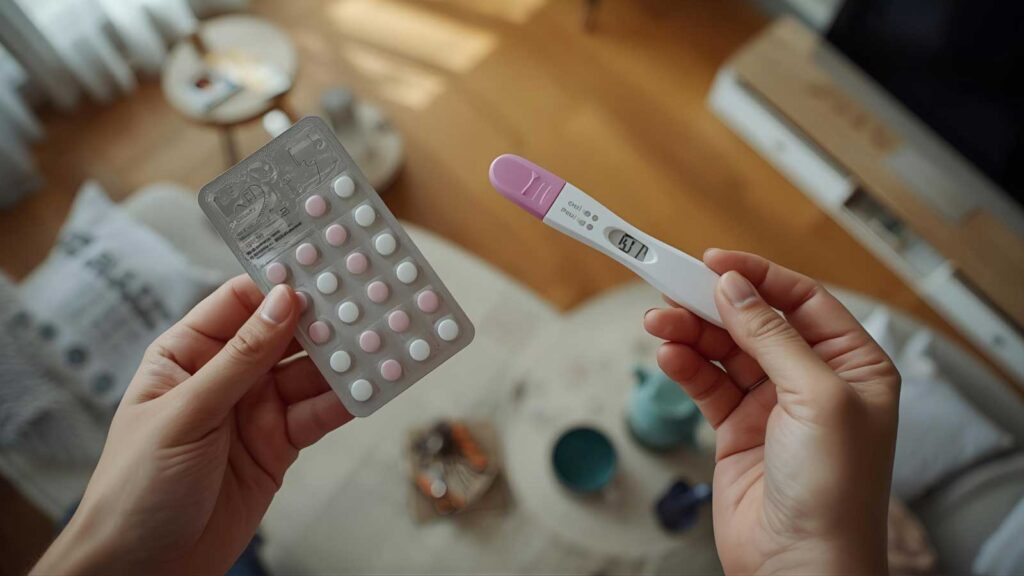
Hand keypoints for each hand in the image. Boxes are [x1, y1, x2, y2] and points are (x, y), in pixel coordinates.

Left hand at [34, 276, 352, 574]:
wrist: (146, 568)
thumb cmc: (137, 487)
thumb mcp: (186, 413)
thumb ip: (239, 359)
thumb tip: (282, 302)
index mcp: (187, 355)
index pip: (239, 303)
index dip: (278, 285)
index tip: (321, 268)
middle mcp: (225, 376)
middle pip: (283, 335)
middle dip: (322, 321)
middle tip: (365, 303)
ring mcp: (255, 411)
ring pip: (308, 374)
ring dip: (342, 361)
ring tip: (380, 341)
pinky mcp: (279, 445)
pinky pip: (319, 414)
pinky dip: (346, 401)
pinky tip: (371, 386)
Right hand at [644, 250, 899, 574]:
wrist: (799, 566)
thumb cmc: (834, 491)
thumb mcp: (815, 397)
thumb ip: (772, 337)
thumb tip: (735, 286)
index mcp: (852, 365)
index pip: (801, 300)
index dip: (757, 276)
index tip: (713, 260)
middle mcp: (813, 379)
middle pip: (755, 321)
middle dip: (713, 304)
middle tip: (670, 285)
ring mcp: (772, 405)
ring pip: (724, 350)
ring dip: (690, 333)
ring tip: (658, 322)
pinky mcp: (737, 429)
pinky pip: (707, 384)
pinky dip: (686, 367)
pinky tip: (668, 356)